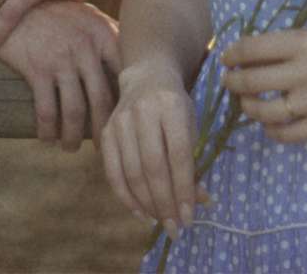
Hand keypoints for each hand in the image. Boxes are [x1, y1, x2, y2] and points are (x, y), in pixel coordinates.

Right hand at [0, 0, 120, 151]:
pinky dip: (48, 130)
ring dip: (74, 136)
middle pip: (102, 99)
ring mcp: (61, 59)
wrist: (13, 2)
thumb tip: (133, 60)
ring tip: (71, 147)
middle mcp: (86, 48)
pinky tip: (47, 138)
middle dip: (103, 129)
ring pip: (75, 110)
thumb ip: (110, 35)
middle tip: (102, 148)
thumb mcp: (87, 16)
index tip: (126, 122)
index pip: (125, 75)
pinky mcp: (37, 69)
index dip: (127, 103)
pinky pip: (47, 110)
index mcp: (103, 34)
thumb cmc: (54, 12)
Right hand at [101, 61, 205, 235]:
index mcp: (171, 105)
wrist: (146, 77)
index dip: (184, 189)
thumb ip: (194, 162)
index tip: (190, 217)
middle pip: (153, 167)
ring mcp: (120, 121)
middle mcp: (143, 111)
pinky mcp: (105, 132)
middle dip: (166, 203)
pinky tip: (140, 213)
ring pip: (132, 172)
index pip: (178, 155)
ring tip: (161, 222)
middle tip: (176, 229)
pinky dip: (126, 197)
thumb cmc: (175, 106)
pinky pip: (113, 172)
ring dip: (147, 204)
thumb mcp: (191, 126)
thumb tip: (201, 201)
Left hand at [220, 26, 306, 143]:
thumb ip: (292, 45)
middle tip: (229, 80)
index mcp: (305, 42)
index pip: (253, 48)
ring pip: (264, 111)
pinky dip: (271, 131)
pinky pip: (288, 135)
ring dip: (247, 107)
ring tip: (246, 103)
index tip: (227, 58)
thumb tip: (255, 54)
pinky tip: (269, 124)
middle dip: (233, 81)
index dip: (233, 54)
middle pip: (252, 80)